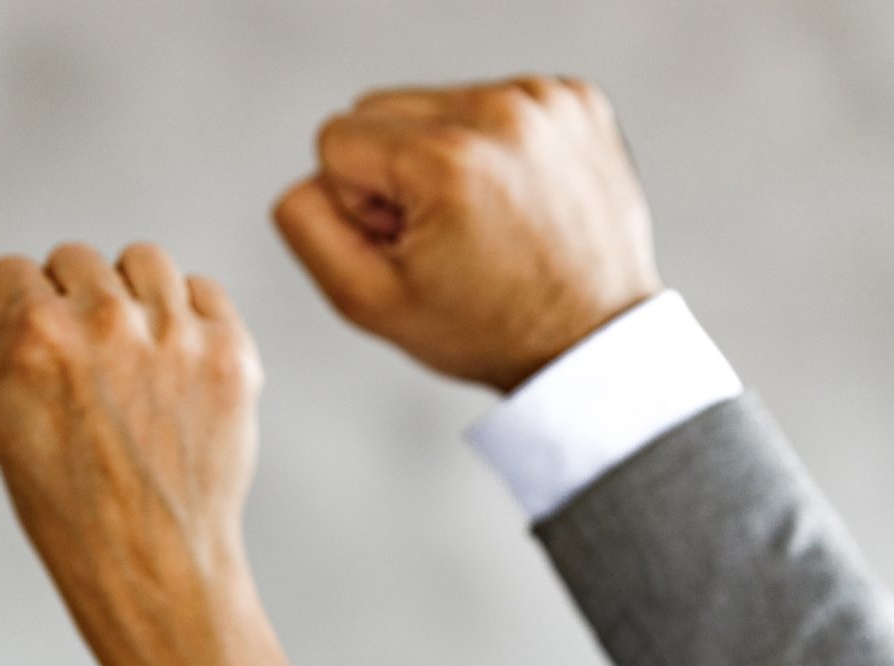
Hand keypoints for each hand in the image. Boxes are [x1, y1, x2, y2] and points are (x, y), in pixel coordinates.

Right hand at [0, 244, 292, 665]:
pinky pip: (203, 291)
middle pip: (76, 259)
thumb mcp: (4, 430)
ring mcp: (174, 333)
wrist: (152, 566)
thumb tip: (20, 306)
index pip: (12, 271)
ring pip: (143, 261)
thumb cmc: (76, 515)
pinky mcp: (228, 349)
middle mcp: (105, 323)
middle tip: (83, 356)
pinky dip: (188, 317)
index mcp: (36, 338)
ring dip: (132, 297)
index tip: (29, 332)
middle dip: (71, 300)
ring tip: (132, 352)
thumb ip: (7, 353)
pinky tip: (174, 363)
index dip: (14, 308)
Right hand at [274, 77, 660, 392]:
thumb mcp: (367, 301)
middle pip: (384, 107)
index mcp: (447, 160)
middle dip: (396, 170)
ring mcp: (546, 101)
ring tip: (482, 217)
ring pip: (437, 102)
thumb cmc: (487, 329)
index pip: (337, 136)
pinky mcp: (574, 99)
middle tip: (442, 232)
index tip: (406, 241)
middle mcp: (501, 114)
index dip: (357, 201)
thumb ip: (306, 226)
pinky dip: (492, 147)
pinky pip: (492, 102)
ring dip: (443, 157)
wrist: (587, 338)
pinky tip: (514, 197)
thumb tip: (309, 178)